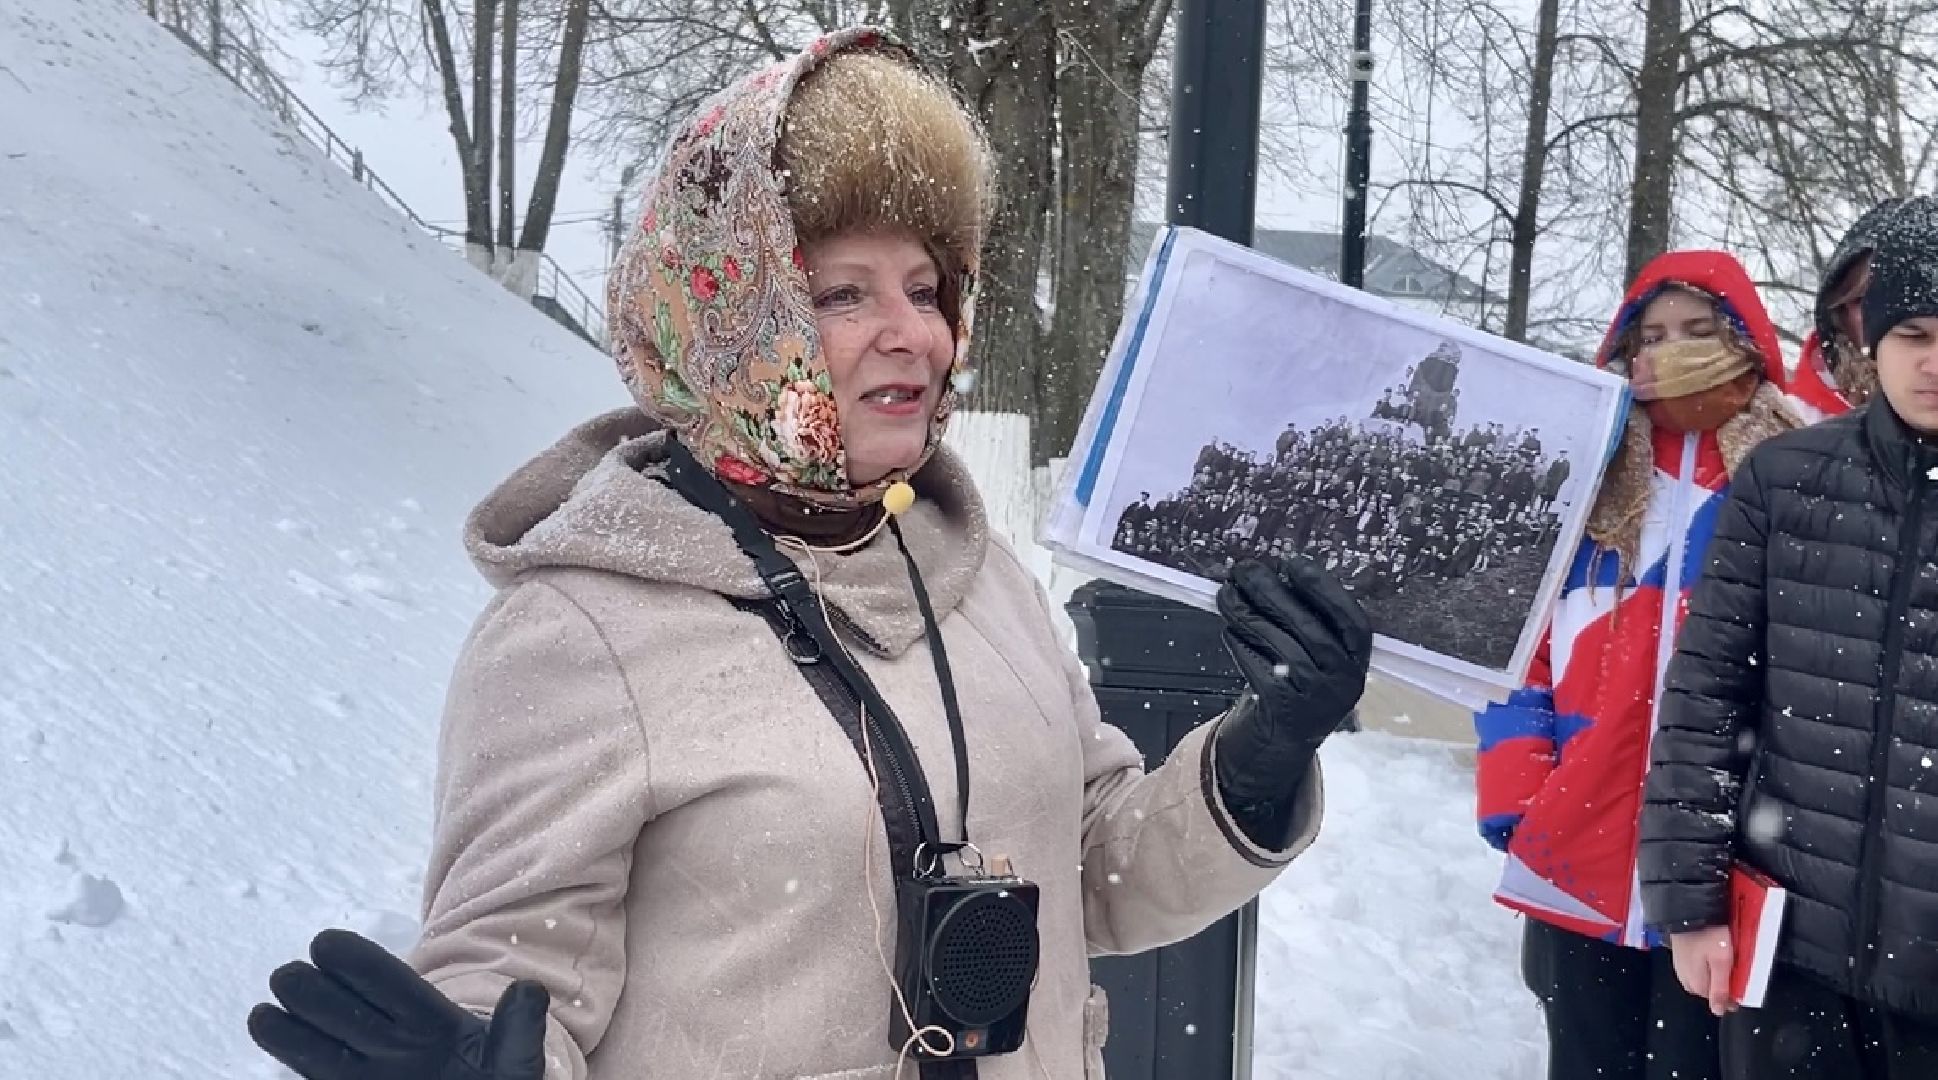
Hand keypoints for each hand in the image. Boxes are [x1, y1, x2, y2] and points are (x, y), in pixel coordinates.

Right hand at [248, 929, 548, 1079]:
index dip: (360, 964)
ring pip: (325, 1052)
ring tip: (262, 1013)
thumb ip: (518, 1032)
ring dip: (294, 1034)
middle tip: (287, 976)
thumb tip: (530, 991)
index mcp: (434, 1023)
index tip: (326, 943)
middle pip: (348, 1013)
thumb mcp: (516, 1063)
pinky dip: (298, 1075)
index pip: (392, 986)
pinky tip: (273, 1066)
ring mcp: (372, 1077)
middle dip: (316, 994)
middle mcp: (395, 1047)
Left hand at [1212, 557, 1372, 810]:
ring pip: (1280, 647)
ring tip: (1225, 593)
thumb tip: (1272, 572)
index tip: (1294, 563)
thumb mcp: (1318, 652)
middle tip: (1244, 569)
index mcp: (1358, 659)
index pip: (1352, 621)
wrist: (1286, 735)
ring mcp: (1316, 699)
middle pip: (1309, 630)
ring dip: (1248, 615)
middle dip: (1273, 594)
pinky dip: (1241, 646)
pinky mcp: (1284, 710)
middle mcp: (1344, 681)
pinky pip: (1259, 669)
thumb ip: (1309, 618)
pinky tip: (1229, 630)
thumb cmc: (1300, 677)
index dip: (1324, 590)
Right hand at [1670, 926, 1735, 1016]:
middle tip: (1734, 975)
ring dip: (1712, 977)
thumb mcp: (1720, 962)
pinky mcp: (1679, 957)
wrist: (1689, 911)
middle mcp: (1685, 979)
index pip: (1715, 1000)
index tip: (1741, 991)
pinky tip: (1709, 958)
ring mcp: (1680, 967)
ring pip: (1701, 980)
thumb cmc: (1708, 935)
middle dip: (1720, 987)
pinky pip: (1694, 969)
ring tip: (1724, 965)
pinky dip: (1704, 968)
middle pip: (1707, 991)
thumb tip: (1717, 1012)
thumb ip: (1720, 988)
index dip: (1730, 998)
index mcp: (1696, 983)